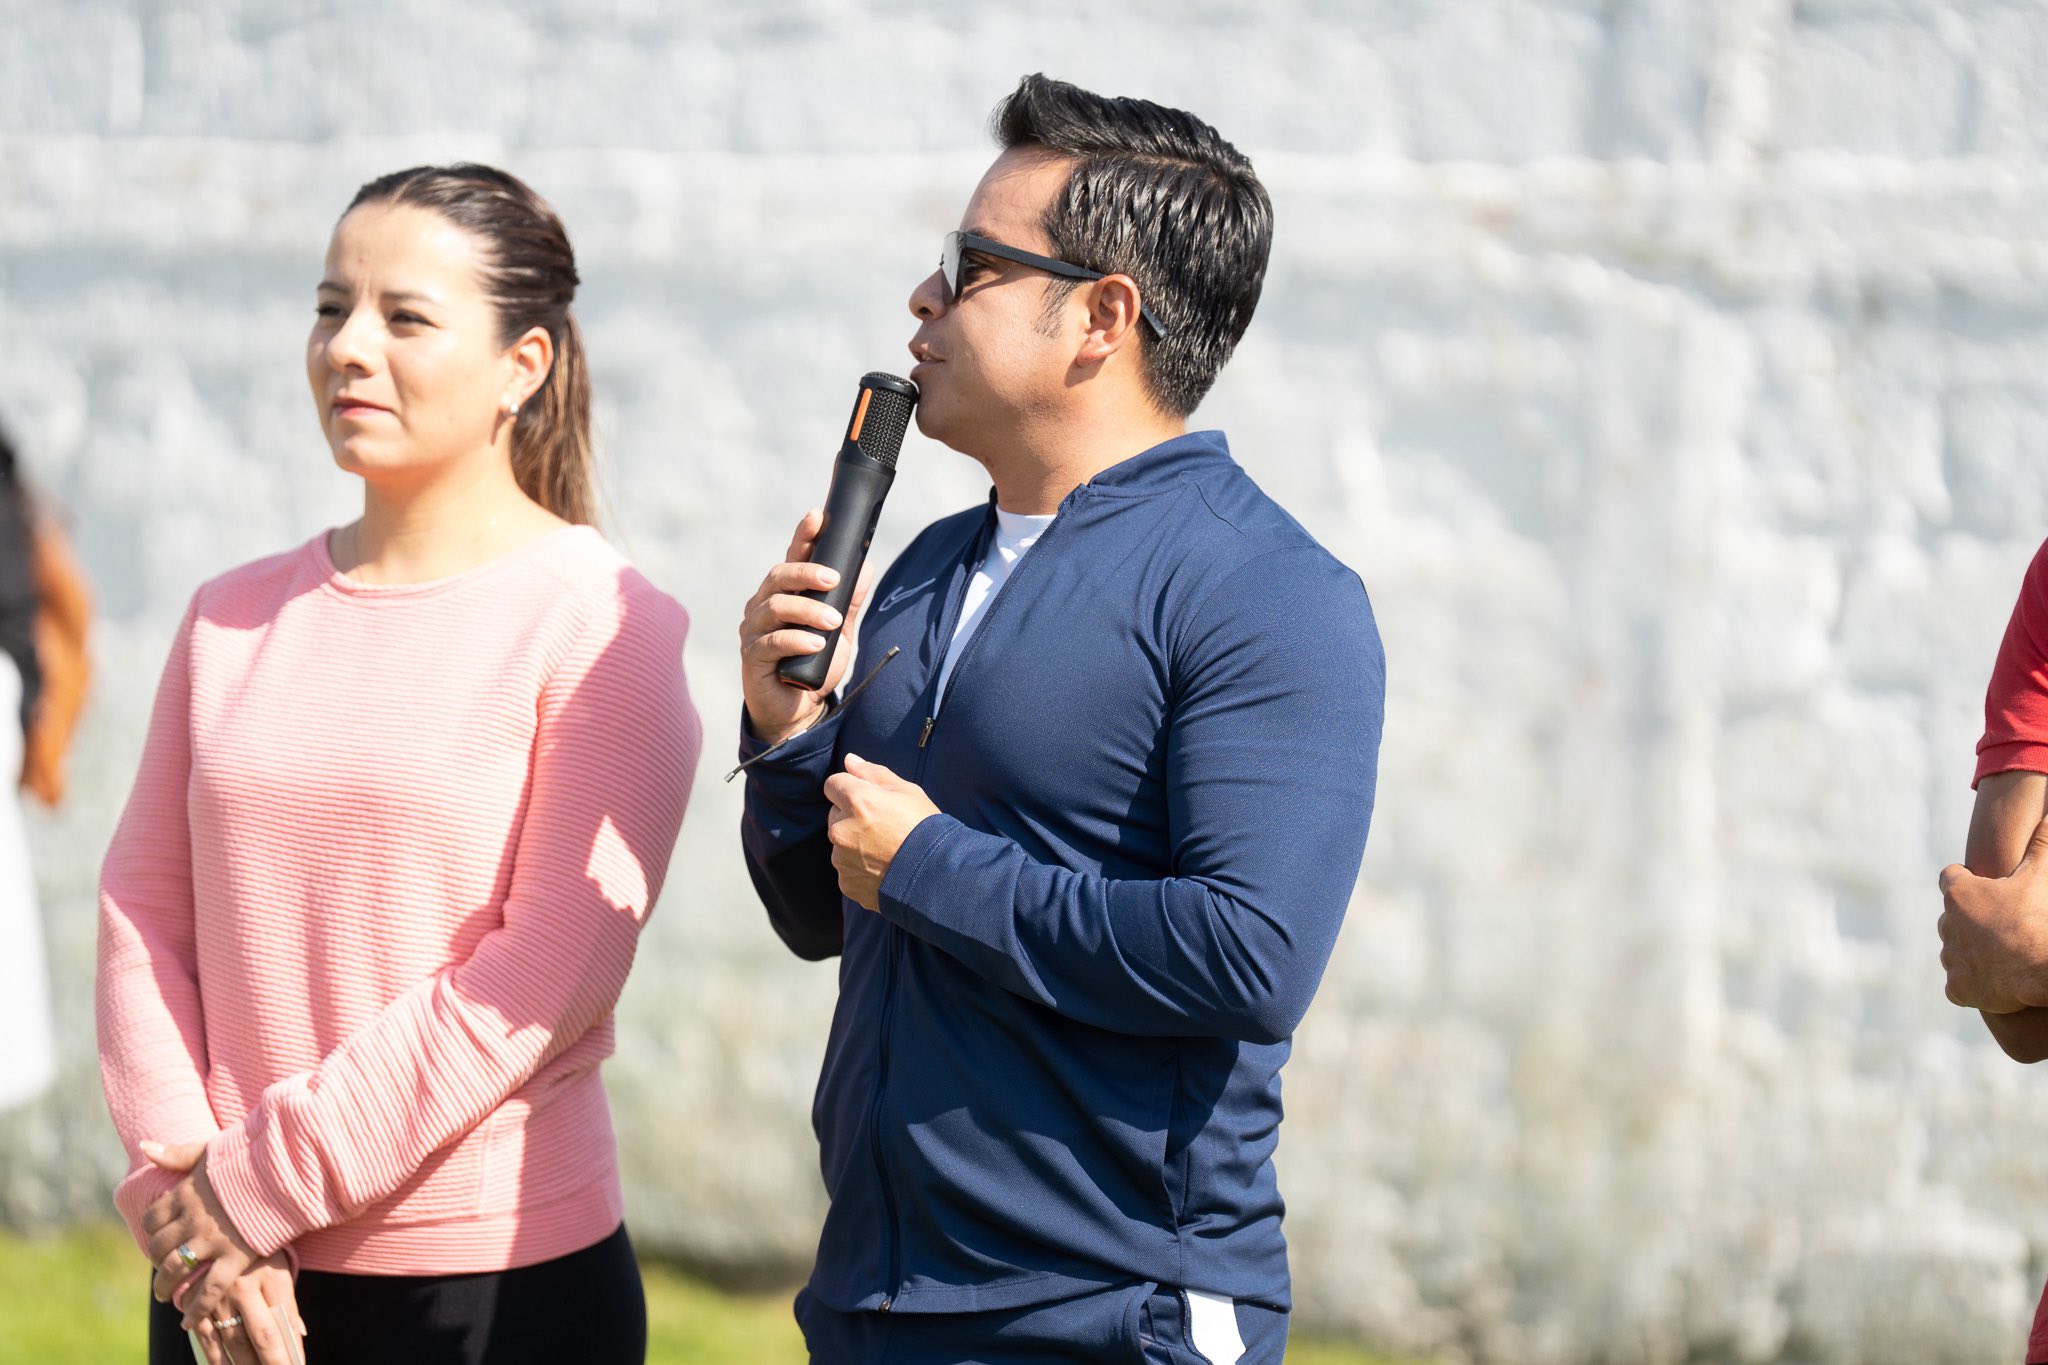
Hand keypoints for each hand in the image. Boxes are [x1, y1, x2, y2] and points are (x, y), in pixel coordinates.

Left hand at [140, 1140, 259, 1332]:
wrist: (289, 1168)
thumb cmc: (252, 1156)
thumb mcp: (210, 1150)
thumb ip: (176, 1154)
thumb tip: (144, 1146)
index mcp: (186, 1193)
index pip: (152, 1219)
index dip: (151, 1232)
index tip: (158, 1238)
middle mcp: (193, 1218)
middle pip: (159, 1248)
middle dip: (156, 1262)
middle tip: (161, 1271)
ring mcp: (213, 1239)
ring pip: (176, 1269)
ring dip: (165, 1286)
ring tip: (166, 1296)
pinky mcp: (236, 1256)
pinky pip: (208, 1289)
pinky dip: (195, 1308)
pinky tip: (188, 1319)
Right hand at [190, 1254, 306, 1364]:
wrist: (213, 1219)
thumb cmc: (254, 1246)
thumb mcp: (278, 1264)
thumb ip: (286, 1300)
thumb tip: (299, 1333)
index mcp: (269, 1275)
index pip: (283, 1323)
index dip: (290, 1351)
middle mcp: (243, 1287)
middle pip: (259, 1337)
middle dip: (271, 1363)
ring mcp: (216, 1295)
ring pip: (232, 1341)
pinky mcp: (193, 1300)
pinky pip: (205, 1336)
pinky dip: (214, 1358)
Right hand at [739, 510, 875, 746]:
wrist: (799, 711)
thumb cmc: (814, 666)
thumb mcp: (840, 633)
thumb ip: (849, 603)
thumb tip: (866, 567)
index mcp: (784, 594)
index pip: (792, 558)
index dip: (803, 537)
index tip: (818, 516)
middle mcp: (763, 606)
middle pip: (779, 576)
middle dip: (807, 572)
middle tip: (835, 579)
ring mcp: (754, 630)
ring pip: (775, 606)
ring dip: (808, 611)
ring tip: (834, 622)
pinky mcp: (752, 657)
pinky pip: (771, 641)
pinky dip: (796, 639)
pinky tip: (815, 643)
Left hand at [824, 754, 939, 909]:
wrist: (936, 876)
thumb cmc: (925, 829)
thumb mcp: (907, 791)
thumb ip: (873, 773)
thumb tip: (849, 760)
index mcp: (856, 801)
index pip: (833, 784)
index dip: (852, 789)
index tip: (870, 800)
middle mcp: (841, 829)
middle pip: (836, 814)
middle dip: (852, 817)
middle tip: (883, 827)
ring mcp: (841, 859)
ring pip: (840, 843)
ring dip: (854, 843)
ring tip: (886, 851)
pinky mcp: (846, 883)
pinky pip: (847, 868)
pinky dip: (859, 868)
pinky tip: (883, 868)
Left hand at [1939, 815, 2047, 1013]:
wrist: (2042, 967)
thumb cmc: (2039, 917)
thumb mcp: (2039, 875)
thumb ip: (2042, 844)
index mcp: (1959, 894)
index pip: (1951, 878)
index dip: (1967, 882)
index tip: (1983, 887)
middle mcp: (1946, 924)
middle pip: (1952, 917)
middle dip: (1970, 920)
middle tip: (1999, 927)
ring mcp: (1950, 958)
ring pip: (1955, 950)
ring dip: (1970, 950)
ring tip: (2000, 953)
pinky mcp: (1956, 987)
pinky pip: (1959, 982)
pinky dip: (1973, 982)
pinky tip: (1995, 980)